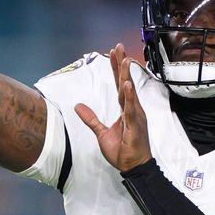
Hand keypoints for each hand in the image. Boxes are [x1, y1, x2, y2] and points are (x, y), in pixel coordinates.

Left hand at [74, 43, 152, 171]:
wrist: (133, 167)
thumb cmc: (123, 151)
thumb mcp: (101, 133)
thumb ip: (91, 119)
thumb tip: (78, 106)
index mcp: (125, 109)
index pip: (120, 85)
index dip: (117, 69)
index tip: (114, 53)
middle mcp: (133, 109)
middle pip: (125, 83)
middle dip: (122, 65)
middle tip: (119, 47)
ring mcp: (136, 116)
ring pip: (130, 92)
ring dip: (126, 76)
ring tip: (124, 60)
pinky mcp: (136, 125)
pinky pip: (132, 109)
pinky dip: (129, 97)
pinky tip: (127, 85)